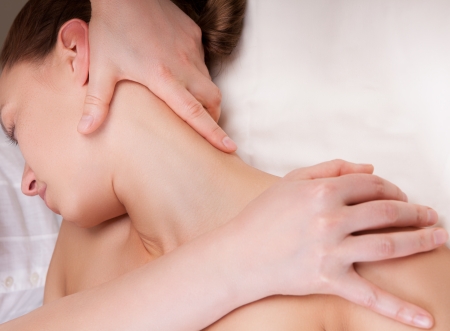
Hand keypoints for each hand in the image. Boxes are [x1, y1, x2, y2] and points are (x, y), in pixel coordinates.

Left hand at [82, 0, 235, 151]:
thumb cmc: (110, 30)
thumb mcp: (101, 68)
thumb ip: (97, 103)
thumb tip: (85, 131)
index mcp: (162, 77)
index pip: (194, 112)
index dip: (212, 133)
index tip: (228, 147)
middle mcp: (183, 65)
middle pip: (212, 99)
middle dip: (213, 117)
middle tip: (205, 127)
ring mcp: (191, 49)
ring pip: (209, 81)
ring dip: (204, 96)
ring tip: (189, 101)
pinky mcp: (194, 36)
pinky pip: (202, 61)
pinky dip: (196, 73)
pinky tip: (179, 71)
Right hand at [227, 160, 445, 328]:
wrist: (238, 255)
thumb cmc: (262, 216)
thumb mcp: (291, 182)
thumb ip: (329, 169)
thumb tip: (369, 167)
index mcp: (322, 191)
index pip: (370, 184)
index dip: (391, 188)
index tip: (399, 195)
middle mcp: (330, 219)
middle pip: (386, 212)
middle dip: (415, 211)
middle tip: (431, 214)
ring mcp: (331, 251)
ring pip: (388, 245)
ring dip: (421, 240)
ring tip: (440, 237)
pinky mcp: (329, 280)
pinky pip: (370, 296)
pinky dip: (399, 309)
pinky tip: (425, 318)